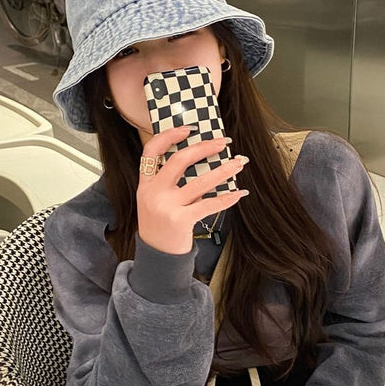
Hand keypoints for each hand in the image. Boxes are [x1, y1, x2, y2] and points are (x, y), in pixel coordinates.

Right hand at [137, 126, 248, 254]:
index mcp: (145, 184)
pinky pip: (208, 205)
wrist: (157, 256)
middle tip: (223, 142)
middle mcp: (153, 192)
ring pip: (199, 182)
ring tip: (238, 164)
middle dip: (204, 147)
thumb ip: (168, 182)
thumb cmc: (160, 225)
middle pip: (179, 160)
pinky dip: (227, 198)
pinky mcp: (181, 220)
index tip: (189, 129)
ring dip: (223, 170)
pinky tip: (239, 193)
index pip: (150, 151)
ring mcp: (166, 206)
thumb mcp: (155, 200)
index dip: (168, 136)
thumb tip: (199, 159)